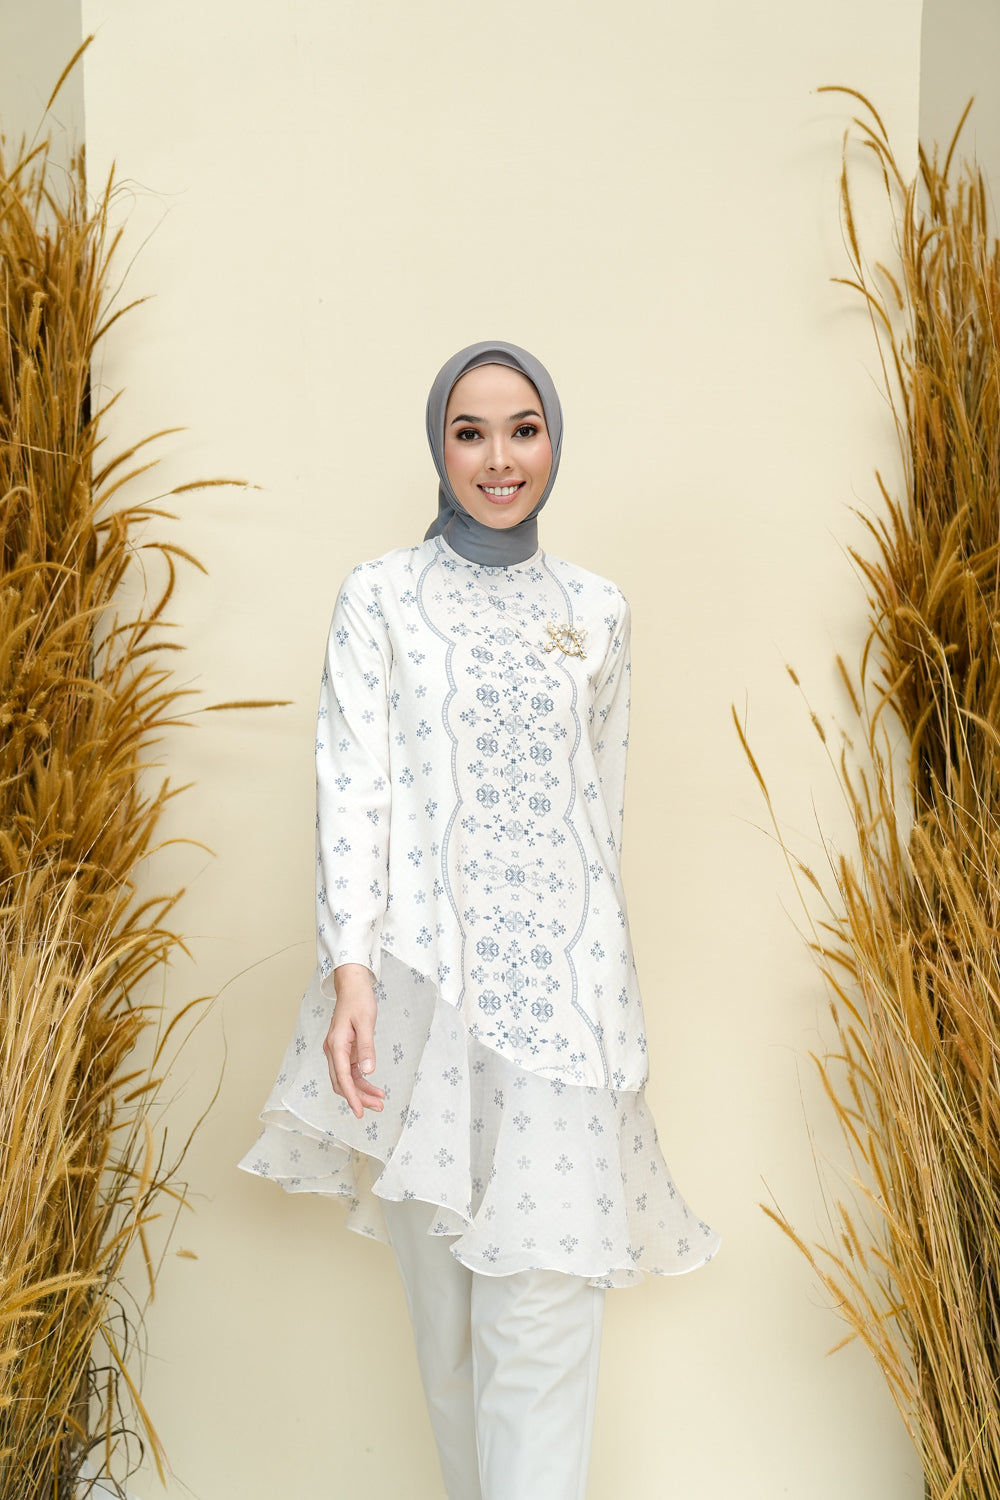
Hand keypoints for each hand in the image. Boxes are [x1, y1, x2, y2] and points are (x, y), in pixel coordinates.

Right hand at [324, 964, 385, 1118]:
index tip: (360, 1112)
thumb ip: (367, 1047)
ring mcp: (337, 1051)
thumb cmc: (359, 1001)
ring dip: (361, 1091)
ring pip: (346, 1079)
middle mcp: (333, 1051)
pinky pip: (351, 1071)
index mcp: (336, 1045)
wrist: (353, 987)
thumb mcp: (366, 1023)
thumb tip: (369, 1071)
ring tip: (379, 1101)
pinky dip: (361, 1081)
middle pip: (342, 1082)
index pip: (342, 1077)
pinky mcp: (344, 1050)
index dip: (352, 1096)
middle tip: (377, 1108)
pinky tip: (374, 1088)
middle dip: (359, 1097)